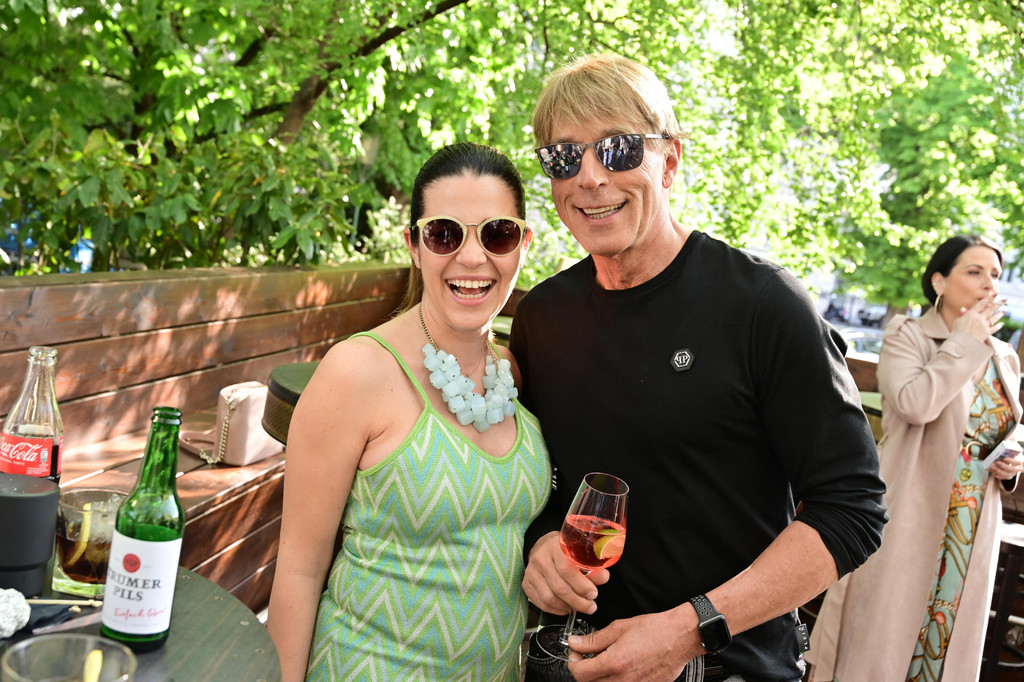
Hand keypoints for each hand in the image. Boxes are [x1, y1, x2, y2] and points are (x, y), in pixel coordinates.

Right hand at [523, 531, 608, 615]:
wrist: (544, 547)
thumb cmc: (565, 551)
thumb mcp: (581, 553)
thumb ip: (593, 567)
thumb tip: (603, 578)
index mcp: (555, 547)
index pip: (567, 569)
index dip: (582, 585)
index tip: (593, 593)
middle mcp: (540, 559)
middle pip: (559, 587)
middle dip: (578, 601)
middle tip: (590, 606)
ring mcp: (531, 572)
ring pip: (549, 598)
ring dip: (567, 607)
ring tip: (579, 607)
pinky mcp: (526, 584)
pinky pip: (541, 603)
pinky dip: (556, 609)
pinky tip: (566, 607)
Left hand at [565, 611, 700, 680]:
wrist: (680, 636)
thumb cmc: (655, 630)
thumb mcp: (619, 628)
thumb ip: (594, 639)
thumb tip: (576, 643)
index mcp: (615, 662)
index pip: (579, 673)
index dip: (573, 662)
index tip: (576, 654)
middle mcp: (624, 680)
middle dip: (584, 671)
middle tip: (587, 657)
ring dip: (598, 677)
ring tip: (604, 662)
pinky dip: (615, 680)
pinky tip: (619, 668)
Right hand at [951, 294, 1004, 341]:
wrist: (961, 343)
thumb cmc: (956, 332)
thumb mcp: (957, 321)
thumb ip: (963, 316)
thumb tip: (965, 312)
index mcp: (971, 314)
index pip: (982, 304)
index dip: (989, 298)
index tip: (994, 294)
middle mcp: (979, 318)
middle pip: (990, 309)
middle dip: (998, 304)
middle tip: (1004, 300)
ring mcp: (984, 326)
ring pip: (994, 318)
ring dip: (999, 314)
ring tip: (1003, 311)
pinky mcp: (986, 333)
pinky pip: (995, 328)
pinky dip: (998, 325)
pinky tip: (1001, 324)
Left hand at [989, 452, 1023, 480]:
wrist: (1009, 462)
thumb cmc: (1009, 456)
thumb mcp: (1010, 454)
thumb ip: (1007, 454)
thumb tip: (1001, 452)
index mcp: (1019, 462)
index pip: (1018, 462)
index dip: (1011, 461)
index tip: (1004, 458)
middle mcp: (1017, 469)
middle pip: (1012, 469)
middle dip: (1004, 466)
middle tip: (997, 462)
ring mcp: (1013, 473)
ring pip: (1008, 475)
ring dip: (1000, 472)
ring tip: (993, 468)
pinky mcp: (1008, 476)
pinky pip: (1004, 478)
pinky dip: (998, 476)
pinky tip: (993, 473)